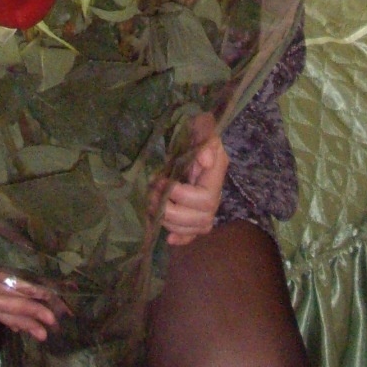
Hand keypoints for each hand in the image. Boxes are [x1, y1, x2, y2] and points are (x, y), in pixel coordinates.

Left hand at [161, 114, 228, 246]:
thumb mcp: (201, 127)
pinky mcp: (196, 219)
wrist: (194, 141)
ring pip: (191, 229)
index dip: (181, 195)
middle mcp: (214, 198)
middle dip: (170, 210)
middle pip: (198, 218)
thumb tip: (204, 159)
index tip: (163, 181)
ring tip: (151, 206)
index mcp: (215, 177)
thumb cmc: (196, 134)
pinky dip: (180, 239)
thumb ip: (205, 138)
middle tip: (152, 195)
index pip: (204, 198)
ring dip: (168, 221)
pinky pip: (192, 237)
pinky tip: (168, 239)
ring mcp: (206, 211)